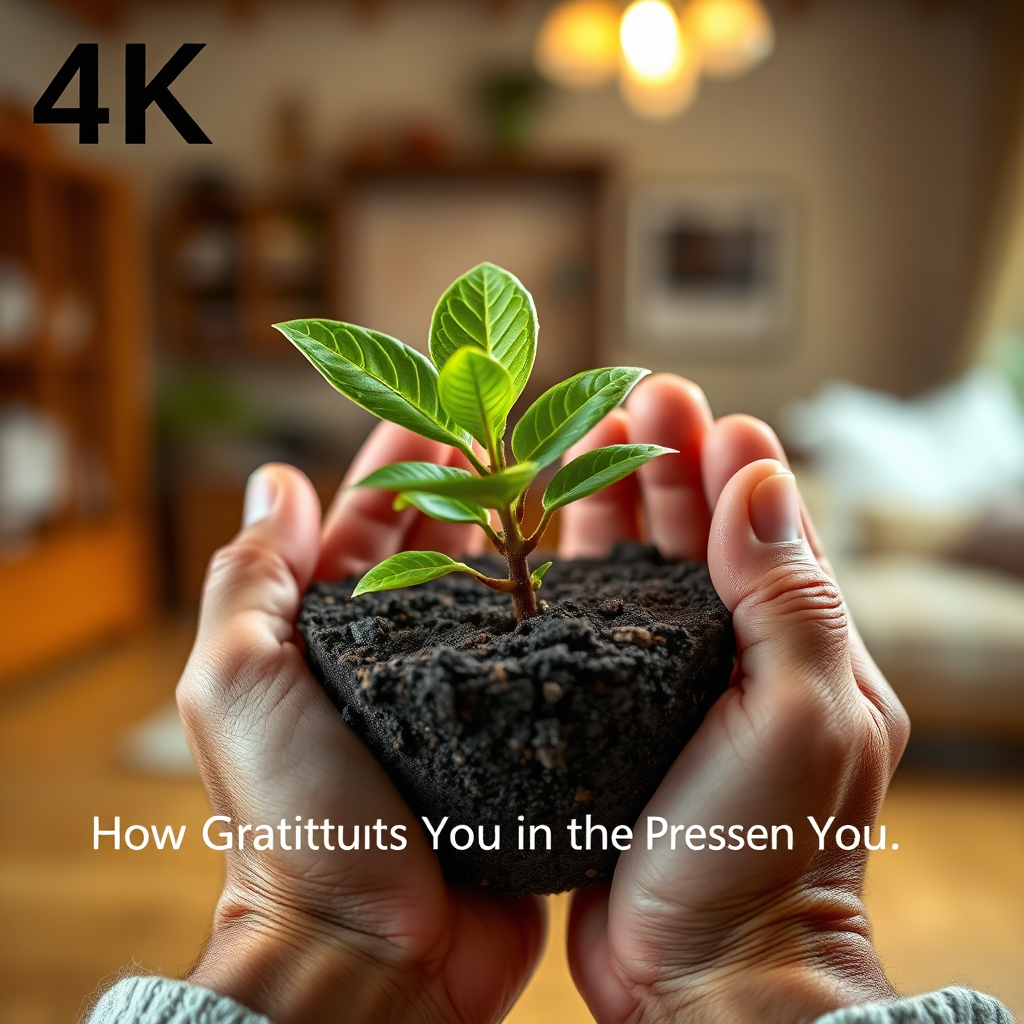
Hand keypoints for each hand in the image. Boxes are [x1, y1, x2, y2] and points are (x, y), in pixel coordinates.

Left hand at [177, 424, 543, 1023]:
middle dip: (470, 485)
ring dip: (524, 534)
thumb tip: (276, 482)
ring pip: (499, 595)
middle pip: (439, 549)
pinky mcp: (513, 737)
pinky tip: (596, 569)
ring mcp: (460, 698)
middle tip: (514, 428)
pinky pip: (542, 658)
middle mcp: (395, 662)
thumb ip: (249, 579)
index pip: (366, 529)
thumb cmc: (296, 820)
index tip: (434, 413)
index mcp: (327, 640)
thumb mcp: (235, 686)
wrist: (372, 951)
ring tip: (565, 473)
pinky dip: (562, 611)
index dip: (396, 468)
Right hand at [561, 375, 909, 1023]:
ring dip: (617, 508)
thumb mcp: (803, 716)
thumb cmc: (764, 850)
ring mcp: (671, 690)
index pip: (765, 528)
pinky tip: (543, 544)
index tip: (690, 403)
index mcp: (797, 649)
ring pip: (641, 576)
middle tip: (630, 399)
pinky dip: (574, 580)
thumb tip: (761, 477)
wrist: (705, 974)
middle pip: (698, 537)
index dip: (725, 459)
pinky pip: (592, 632)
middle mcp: (736, 660)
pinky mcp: (614, 722)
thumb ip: (789, 594)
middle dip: (666, 464)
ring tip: (582, 446)